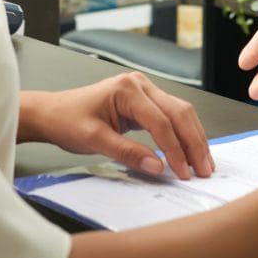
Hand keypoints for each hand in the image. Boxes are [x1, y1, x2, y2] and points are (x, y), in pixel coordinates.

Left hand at [28, 73, 213, 179]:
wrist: (53, 113)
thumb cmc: (67, 121)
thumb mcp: (93, 140)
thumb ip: (127, 153)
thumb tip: (158, 167)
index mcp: (127, 89)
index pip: (161, 122)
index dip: (175, 150)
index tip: (183, 173)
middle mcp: (140, 84)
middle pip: (179, 112)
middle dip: (194, 143)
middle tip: (204, 170)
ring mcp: (144, 90)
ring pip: (180, 112)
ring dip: (193, 138)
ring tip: (203, 164)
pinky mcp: (145, 100)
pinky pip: (171, 115)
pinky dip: (183, 134)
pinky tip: (190, 151)